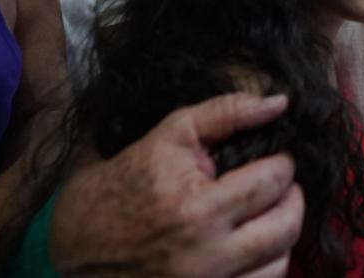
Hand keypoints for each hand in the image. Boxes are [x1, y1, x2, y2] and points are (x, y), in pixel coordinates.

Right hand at [49, 93, 302, 277]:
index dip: (283, 164)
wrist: (72, 248)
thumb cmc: (120, 186)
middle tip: (278, 186)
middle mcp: (204, 255)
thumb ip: (226, 113)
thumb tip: (279, 101)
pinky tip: (249, 247)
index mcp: (196, 208)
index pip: (274, 181)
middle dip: (291, 198)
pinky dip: (265, 266)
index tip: (275, 160)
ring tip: (264, 215)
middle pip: (286, 225)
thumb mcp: (167, 137)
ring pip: (280, 262)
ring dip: (281, 234)